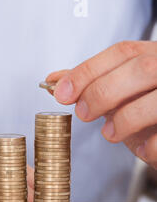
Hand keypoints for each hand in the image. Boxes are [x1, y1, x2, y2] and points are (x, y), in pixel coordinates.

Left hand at [46, 41, 156, 168]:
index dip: (88, 71)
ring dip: (125, 118)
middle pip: (141, 68)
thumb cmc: (151, 111)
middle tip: (83, 114)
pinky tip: (143, 149)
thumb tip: (55, 80)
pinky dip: (151, 145)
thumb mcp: (122, 93)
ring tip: (110, 133)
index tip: (61, 93)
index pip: (123, 52)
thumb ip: (93, 84)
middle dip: (103, 92)